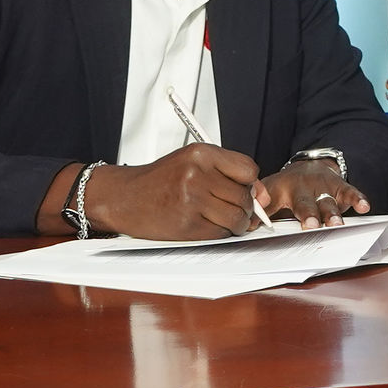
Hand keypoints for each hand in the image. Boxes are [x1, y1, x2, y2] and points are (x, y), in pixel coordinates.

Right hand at [84, 143, 264, 239]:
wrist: (123, 198)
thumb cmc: (159, 181)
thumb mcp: (192, 163)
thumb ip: (228, 173)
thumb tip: (264, 196)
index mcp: (200, 153)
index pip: (249, 169)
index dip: (250, 183)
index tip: (243, 189)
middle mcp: (196, 174)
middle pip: (245, 197)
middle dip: (242, 206)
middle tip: (226, 206)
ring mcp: (192, 200)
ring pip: (237, 218)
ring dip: (234, 223)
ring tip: (216, 217)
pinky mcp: (187, 224)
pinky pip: (221, 233)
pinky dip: (219, 233)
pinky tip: (203, 224)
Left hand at [257, 161, 370, 228]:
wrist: (308, 166)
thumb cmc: (287, 188)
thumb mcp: (269, 194)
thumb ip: (259, 211)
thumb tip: (245, 227)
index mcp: (281, 189)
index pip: (275, 202)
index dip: (271, 212)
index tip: (268, 223)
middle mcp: (303, 187)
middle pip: (306, 203)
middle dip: (309, 214)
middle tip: (311, 226)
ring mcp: (322, 186)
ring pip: (328, 200)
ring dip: (332, 212)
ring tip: (336, 224)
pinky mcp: (339, 186)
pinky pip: (350, 192)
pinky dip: (357, 199)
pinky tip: (364, 207)